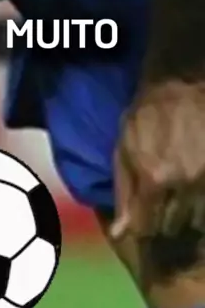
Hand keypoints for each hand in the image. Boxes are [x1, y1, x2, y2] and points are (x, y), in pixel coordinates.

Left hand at [112, 80, 204, 241]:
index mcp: (153, 179)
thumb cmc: (145, 115)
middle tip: (159, 203)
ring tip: (176, 194)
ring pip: (196, 221)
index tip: (141, 215)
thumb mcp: (123, 147)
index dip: (141, 225)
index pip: (146, 227)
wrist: (180, 86)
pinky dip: (199, 202)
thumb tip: (122, 233)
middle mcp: (182, 184)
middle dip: (162, 219)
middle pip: (172, 227)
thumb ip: (123, 191)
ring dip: (184, 214)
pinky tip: (191, 186)